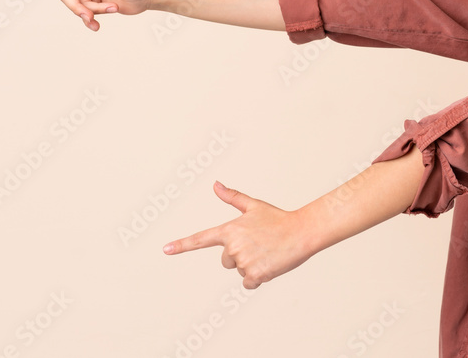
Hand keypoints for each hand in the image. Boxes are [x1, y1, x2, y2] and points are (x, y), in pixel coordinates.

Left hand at [162, 181, 313, 288]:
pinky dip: (259, 278)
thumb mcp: (254, 206)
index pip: (201, 239)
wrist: (302, 231)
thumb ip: (232, 197)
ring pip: (240, 271)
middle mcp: (233, 246)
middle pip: (226, 261)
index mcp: (230, 230)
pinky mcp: (254, 274)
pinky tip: (270, 264)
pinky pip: (249, 283)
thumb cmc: (278, 219)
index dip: (182, 245)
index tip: (165, 249)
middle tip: (260, 245)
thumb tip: (215, 184)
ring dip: (253, 266)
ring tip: (268, 252)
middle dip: (241, 256)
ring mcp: (243, 261)